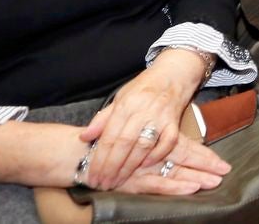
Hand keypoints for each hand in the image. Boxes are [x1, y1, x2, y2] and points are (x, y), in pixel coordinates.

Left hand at [78, 51, 205, 189]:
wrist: (173, 74)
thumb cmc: (143, 87)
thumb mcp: (120, 97)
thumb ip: (103, 118)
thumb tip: (84, 136)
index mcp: (126, 104)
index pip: (109, 136)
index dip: (100, 158)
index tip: (92, 175)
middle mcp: (142, 110)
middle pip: (124, 144)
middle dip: (112, 168)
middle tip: (103, 184)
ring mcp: (160, 117)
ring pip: (143, 146)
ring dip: (130, 167)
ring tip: (118, 181)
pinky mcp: (174, 122)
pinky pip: (167, 143)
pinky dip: (156, 156)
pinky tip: (145, 166)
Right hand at [107, 131, 229, 195]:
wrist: (79, 155)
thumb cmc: (106, 141)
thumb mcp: (127, 130)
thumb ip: (163, 142)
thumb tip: (170, 136)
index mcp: (155, 139)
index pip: (186, 147)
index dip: (205, 156)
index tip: (223, 164)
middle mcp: (153, 153)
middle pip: (185, 159)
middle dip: (206, 166)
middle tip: (225, 172)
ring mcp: (145, 168)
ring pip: (176, 171)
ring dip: (197, 176)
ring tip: (216, 181)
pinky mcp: (135, 181)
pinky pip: (159, 184)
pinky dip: (176, 186)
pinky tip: (191, 188)